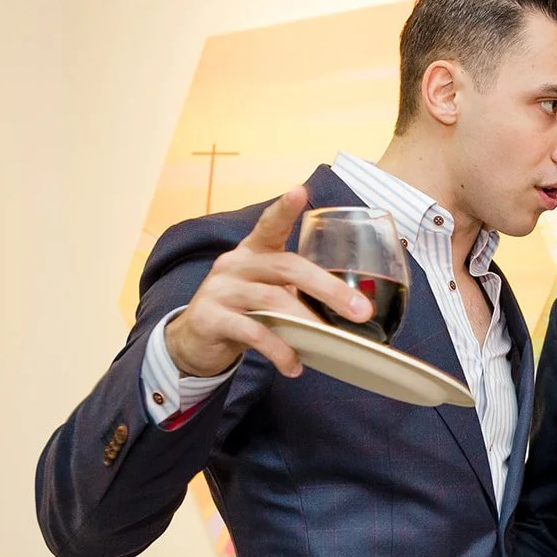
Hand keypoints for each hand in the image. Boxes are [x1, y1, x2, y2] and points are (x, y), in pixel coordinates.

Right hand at [163, 186, 373, 378]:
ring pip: (272, 300)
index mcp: (253, 252)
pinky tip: (294, 365)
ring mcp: (220, 289)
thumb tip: (351, 310)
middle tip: (361, 310)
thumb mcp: (268, 294)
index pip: (269, 225)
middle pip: (287, 267)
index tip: (300, 192)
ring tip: (330, 344)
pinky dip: (279, 350)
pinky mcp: (211, 318)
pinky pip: (253, 332)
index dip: (284, 209)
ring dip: (308, 325)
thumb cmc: (244, 312)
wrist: (195, 341)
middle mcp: (236, 264)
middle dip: (329, 289)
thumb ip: (297, 294)